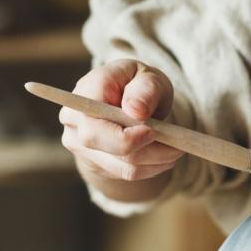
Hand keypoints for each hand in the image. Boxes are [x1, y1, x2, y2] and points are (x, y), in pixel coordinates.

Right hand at [60, 58, 182, 182]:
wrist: (128, 100)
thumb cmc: (138, 85)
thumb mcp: (149, 76)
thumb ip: (145, 89)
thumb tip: (136, 110)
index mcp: (85, 93)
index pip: (94, 126)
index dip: (124, 136)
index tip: (153, 131)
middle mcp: (74, 120)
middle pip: (108, 150)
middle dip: (149, 151)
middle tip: (176, 146)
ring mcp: (79, 144)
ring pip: (122, 166)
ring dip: (156, 162)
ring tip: (175, 150)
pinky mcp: (93, 161)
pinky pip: (125, 173)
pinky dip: (150, 168)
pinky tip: (163, 157)